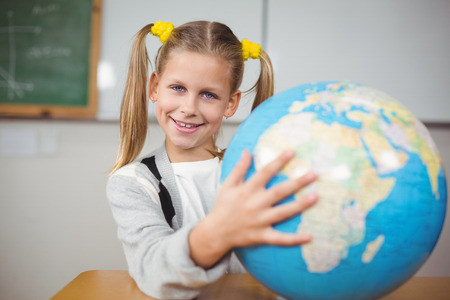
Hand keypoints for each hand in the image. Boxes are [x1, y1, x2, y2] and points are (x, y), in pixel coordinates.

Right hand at [189, 149, 317, 267]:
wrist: (216, 231)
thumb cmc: (223, 206)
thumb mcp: (228, 184)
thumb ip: (239, 168)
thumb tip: (247, 151)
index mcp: (247, 190)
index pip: (265, 173)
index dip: (278, 162)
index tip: (292, 152)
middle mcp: (255, 204)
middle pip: (279, 192)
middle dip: (297, 183)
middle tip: (314, 174)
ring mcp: (259, 221)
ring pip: (283, 212)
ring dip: (300, 205)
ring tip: (315, 196)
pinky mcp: (262, 235)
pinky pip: (279, 238)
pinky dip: (293, 239)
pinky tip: (308, 237)